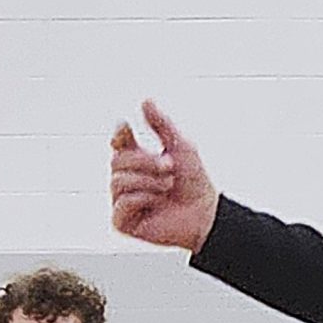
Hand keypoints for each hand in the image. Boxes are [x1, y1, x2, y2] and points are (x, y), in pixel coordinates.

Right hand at [110, 103, 221, 253]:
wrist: (206, 214)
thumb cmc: (195, 183)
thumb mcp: (180, 146)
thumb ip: (161, 124)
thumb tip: (145, 100)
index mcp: (137, 161)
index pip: (117, 142)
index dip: (119, 135)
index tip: (126, 129)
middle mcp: (126, 180)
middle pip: (117, 161)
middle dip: (146, 162)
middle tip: (170, 169)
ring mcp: (122, 202)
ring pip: (117, 181)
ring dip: (148, 182)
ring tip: (167, 188)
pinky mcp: (122, 222)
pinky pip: (122, 203)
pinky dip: (142, 200)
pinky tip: (156, 205)